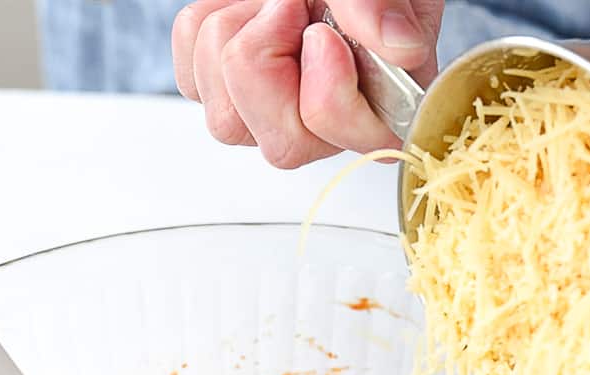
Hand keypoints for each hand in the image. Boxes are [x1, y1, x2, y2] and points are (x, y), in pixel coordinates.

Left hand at [172, 0, 442, 167]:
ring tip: (271, 7)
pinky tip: (244, 13)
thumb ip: (381, 6)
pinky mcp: (221, 96)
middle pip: (281, 145)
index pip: (339, 136)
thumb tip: (399, 47)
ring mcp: (267, 121)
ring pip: (225, 121)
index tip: (322, 31)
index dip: (326, 83)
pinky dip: (207, 28)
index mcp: (377, 111)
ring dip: (236, 36)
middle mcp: (323, 132)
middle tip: (290, 8)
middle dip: (268, 57)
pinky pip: (190, 79)